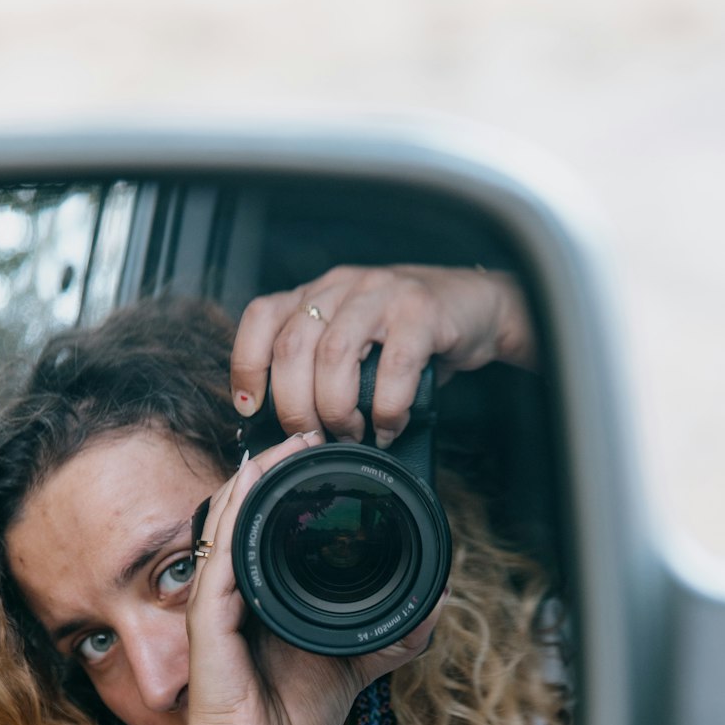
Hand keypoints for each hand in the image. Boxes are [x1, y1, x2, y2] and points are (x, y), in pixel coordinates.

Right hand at [180, 432, 446, 724]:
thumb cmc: (289, 717)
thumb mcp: (354, 664)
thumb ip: (389, 634)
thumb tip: (432, 603)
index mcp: (264, 596)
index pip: (271, 529)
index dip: (291, 488)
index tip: (324, 456)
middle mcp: (237, 591)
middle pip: (247, 513)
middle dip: (273, 469)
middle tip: (308, 434)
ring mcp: (218, 601)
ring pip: (231, 522)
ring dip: (256, 479)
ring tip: (283, 445)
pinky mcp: (209, 619)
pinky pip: (221, 558)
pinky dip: (234, 517)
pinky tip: (248, 483)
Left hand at [231, 264, 535, 448]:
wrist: (477, 307)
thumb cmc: (410, 334)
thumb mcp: (355, 342)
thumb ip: (321, 368)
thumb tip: (291, 429)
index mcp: (317, 294)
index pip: (262, 318)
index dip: (247, 366)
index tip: (252, 409)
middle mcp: (341, 287)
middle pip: (292, 347)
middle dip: (295, 407)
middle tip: (312, 438)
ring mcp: (381, 294)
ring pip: (334, 355)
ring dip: (337, 408)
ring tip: (351, 433)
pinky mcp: (421, 311)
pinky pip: (394, 366)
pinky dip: (388, 407)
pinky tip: (390, 425)